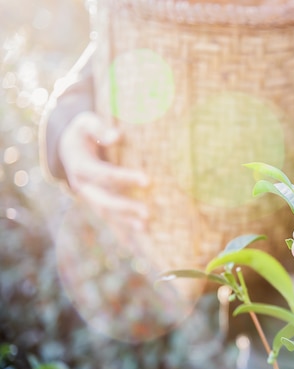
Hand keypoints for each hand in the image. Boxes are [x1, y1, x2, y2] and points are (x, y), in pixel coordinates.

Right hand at [59, 112, 149, 231]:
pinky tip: (136, 244)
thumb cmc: (84, 132)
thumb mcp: (85, 123)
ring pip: (107, 214)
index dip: (124, 178)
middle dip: (125, 208)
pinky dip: (122, 232)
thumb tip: (116, 136)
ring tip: (146, 227)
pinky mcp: (97, 205)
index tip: (147, 180)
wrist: (70, 148)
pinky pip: (110, 220)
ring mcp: (90, 199)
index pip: (103, 175)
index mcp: (80, 166)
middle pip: (104, 201)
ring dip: (125, 222)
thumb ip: (98, 127)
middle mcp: (83, 187)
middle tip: (148, 213)